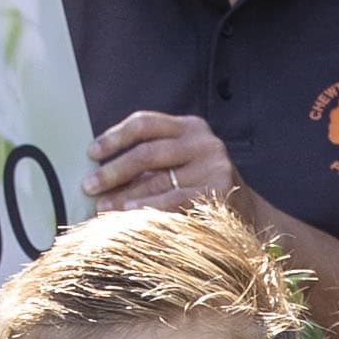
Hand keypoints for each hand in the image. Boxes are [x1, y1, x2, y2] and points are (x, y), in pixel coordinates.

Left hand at [89, 108, 241, 215]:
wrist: (250, 215)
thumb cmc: (201, 188)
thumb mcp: (180, 164)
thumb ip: (149, 161)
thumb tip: (98, 172)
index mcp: (190, 127)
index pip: (145, 123)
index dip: (114, 137)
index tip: (90, 152)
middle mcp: (204, 142)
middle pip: (147, 153)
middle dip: (113, 171)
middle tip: (88, 186)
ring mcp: (213, 167)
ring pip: (157, 181)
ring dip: (124, 195)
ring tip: (101, 207)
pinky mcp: (218, 193)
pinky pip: (173, 202)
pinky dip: (147, 209)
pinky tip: (128, 215)